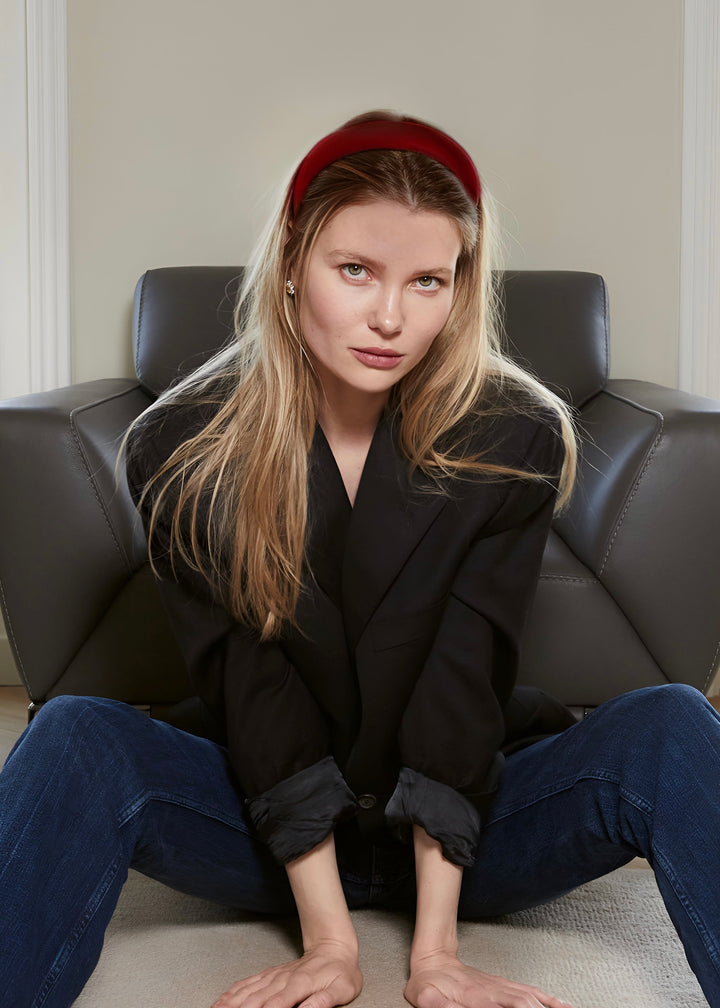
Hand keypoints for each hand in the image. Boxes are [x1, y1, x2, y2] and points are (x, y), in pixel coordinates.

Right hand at [210, 939, 362, 1007]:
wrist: (334, 947)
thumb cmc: (341, 972)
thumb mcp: (342, 990)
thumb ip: (323, 1002)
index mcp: (300, 985)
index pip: (276, 1004)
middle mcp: (283, 980)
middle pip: (255, 999)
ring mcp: (274, 976)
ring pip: (248, 991)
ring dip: (230, 1003)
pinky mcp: (270, 975)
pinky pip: (248, 983)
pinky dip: (233, 993)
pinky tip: (222, 1000)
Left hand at [405, 950, 573, 1007]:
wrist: (432, 960)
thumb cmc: (427, 984)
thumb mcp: (426, 998)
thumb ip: (443, 1007)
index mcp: (478, 998)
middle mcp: (495, 991)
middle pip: (526, 1003)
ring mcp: (501, 987)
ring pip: (532, 997)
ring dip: (552, 1007)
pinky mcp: (503, 986)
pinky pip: (530, 991)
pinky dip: (548, 999)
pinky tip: (562, 1004)